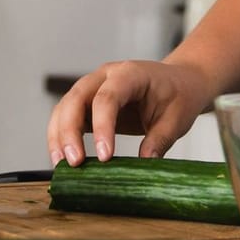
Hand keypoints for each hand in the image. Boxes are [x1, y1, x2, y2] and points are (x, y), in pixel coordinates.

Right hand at [46, 59, 212, 165]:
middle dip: (69, 131)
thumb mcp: (178, 118)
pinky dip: (61, 136)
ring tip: (61, 164)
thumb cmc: (180, 95)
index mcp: (130, 74)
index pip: (108, 97)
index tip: (105, 156)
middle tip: (73, 163)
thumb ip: (161, 140)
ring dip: (59, 135)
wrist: (180, 82)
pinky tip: (63, 159)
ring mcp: (93, 87)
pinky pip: (68, 116)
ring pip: (65, 107)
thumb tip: (143, 163)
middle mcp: (105, 76)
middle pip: (76, 99)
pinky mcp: (88, 103)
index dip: (103, 126)